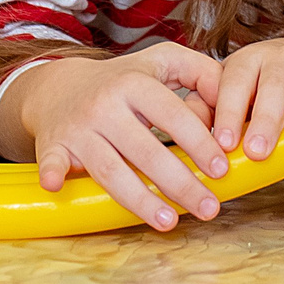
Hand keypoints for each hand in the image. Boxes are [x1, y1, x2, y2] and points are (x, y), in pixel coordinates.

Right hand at [0, 44, 228, 231]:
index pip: (172, 114)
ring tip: (170, 221)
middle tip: (209, 207)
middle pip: (145, 148)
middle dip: (180, 181)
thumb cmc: (123, 80)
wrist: (60, 86)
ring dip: (138, 198)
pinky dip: (52, 172)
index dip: (198, 142)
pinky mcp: (54, 145)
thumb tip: (233, 102)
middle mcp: (105, 104)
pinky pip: (51, 160)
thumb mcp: (162, 62)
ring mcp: (79, 127)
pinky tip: (58, 186)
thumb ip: (203, 73)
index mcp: (135, 83)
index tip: (221, 169)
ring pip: (109, 167)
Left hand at [209, 32, 283, 162]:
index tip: (225, 144)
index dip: (228, 113)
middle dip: (266, 116)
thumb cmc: (255, 96)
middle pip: (271, 82)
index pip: (231, 85)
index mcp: (243, 66)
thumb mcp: (228, 103)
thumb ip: (206, 112)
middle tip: (259, 148)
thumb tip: (187, 128)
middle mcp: (274, 56)